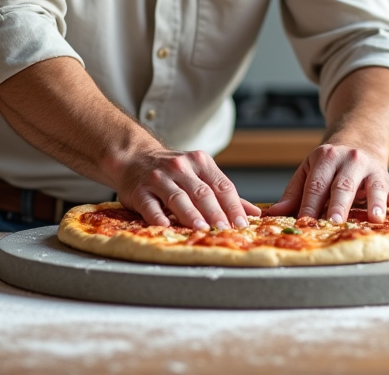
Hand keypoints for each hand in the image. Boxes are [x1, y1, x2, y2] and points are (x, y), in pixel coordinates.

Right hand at [115, 148, 260, 230]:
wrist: (134, 158)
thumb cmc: (172, 172)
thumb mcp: (200, 174)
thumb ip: (224, 193)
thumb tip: (254, 213)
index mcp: (200, 162)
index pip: (222, 185)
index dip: (233, 206)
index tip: (243, 224)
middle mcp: (180, 167)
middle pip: (202, 192)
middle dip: (216, 212)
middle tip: (225, 229)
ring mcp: (159, 178)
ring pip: (178, 197)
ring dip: (191, 214)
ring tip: (202, 229)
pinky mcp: (139, 191)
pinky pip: (150, 205)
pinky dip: (157, 216)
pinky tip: (165, 226)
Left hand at [265, 144, 388, 222]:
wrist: (360, 140)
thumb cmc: (330, 164)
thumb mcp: (309, 170)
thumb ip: (294, 194)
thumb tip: (272, 214)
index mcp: (325, 157)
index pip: (315, 184)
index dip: (309, 204)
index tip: (304, 222)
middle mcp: (349, 160)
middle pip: (342, 185)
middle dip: (338, 204)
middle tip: (334, 221)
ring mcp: (371, 169)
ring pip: (373, 186)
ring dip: (375, 203)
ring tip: (375, 218)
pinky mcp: (388, 178)